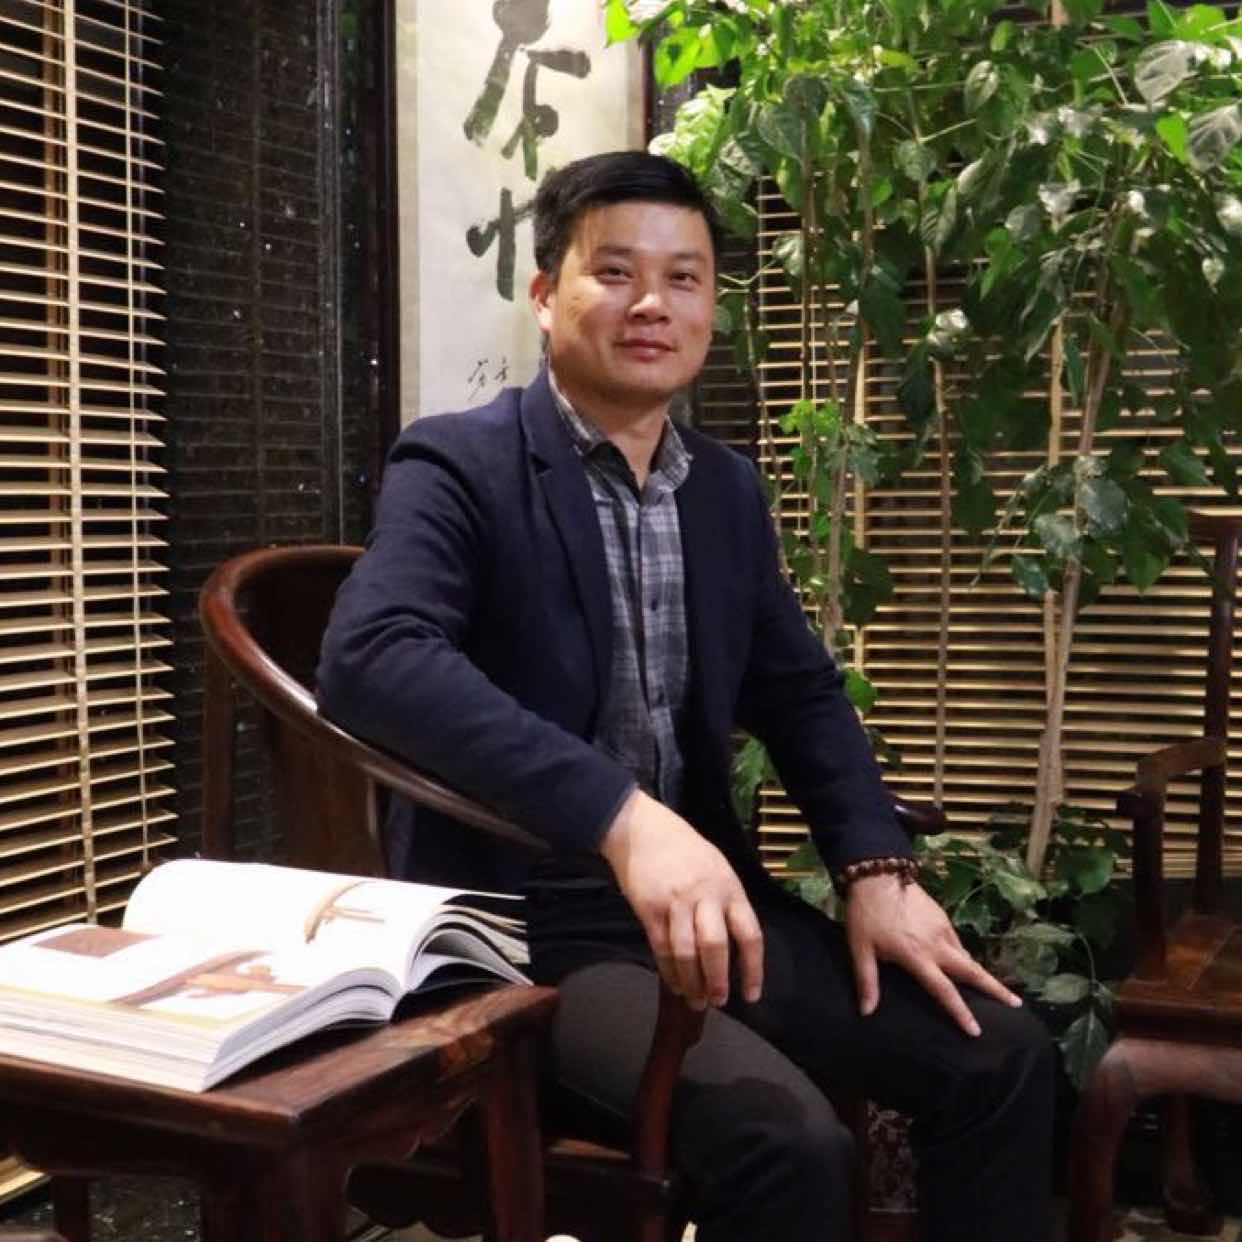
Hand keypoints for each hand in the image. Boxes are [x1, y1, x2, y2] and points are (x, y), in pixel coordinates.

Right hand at [599, 789, 763, 1009]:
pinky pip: (661, 948)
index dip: (753, 969)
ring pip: (687, 953)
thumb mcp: (718, 868)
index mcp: (730, 888)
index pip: (749, 934)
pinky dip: (669, 971)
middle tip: (717, 1001)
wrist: (643, 830)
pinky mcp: (650, 909)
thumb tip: (735, 944)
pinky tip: (675, 983)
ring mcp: (676, 903)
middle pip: (716, 947)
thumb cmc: (685, 849)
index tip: (752, 994)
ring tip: (695, 999)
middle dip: (717, 980)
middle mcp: (706, 896)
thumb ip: (726, 902)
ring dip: (692, 982)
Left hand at [844, 874, 1021, 1035]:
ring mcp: (942, 928)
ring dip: (980, 973)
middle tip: (1016, 1004)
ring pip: (966, 956)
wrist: (876, 875)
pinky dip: (964, 956)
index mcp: (918, 956)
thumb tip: (866, 1012)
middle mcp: (937, 944)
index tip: (976, 1031)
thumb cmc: (866, 914)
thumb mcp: (860, 948)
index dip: (960, 1013)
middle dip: (996, 989)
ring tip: (994, 990)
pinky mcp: (942, 916)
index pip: (944, 991)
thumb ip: (866, 981)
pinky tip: (962, 963)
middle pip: (973, 971)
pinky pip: (958, 942)